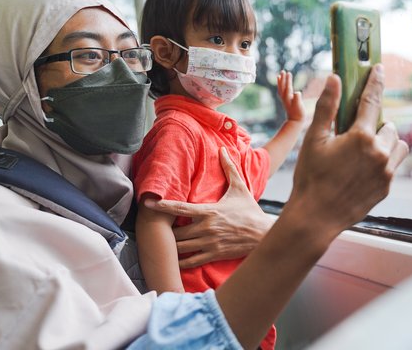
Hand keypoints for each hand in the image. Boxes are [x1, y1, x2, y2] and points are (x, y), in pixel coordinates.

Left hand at [144, 148, 272, 267]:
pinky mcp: (214, 254)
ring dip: (170, 247)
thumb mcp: (240, 188)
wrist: (264, 233)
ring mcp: (209, 243)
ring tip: (159, 245)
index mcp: (209, 211)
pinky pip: (191, 261)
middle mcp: (206, 228)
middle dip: (164, 232)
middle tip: (151, 230)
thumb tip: (222, 149)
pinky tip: (173, 261)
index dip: (163, 206)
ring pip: (181, 248)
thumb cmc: (250, 210)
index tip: (148, 203)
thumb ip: (229, 168)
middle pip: (176, 233)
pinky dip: (180, 262)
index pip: (180, 208)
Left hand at [277, 70, 303, 121]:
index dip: (288, 80)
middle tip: (283, 71)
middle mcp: (284, 98)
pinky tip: (282, 85)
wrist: (295, 122)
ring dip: (280, 82)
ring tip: (280, 75)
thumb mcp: (299, 106)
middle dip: (283, 79)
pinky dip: (281, 87)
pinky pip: (282, 92)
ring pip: (281, 89)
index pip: (287, 86)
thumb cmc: (298, 114)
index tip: (288, 73)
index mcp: (288, 98)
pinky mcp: (285, 101)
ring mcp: (284, 100)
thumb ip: (297, 99)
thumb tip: (297, 92)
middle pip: (282, 86)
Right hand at [286, 64, 407, 238]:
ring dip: (386, 144)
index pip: (372, 101)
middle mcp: (380, 153)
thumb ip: (328, 107)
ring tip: (364, 152)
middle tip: (355, 135)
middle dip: (376, 126)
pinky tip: (361, 171)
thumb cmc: (311, 177)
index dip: (375, 82)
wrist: (316, 217)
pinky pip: (393, 166)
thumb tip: (335, 78)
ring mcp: (386, 172)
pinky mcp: (387, 187)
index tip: (379, 69)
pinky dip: (383, 162)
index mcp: (361, 137)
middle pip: (388, 126)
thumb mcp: (314, 139)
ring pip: (398, 146)